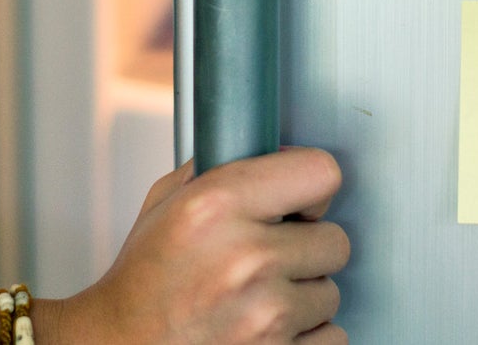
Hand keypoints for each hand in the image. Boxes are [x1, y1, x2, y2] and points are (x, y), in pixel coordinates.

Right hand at [41, 146, 349, 344]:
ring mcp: (265, 316)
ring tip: (261, 296)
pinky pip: (332, 339)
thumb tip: (268, 151)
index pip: (319, 173)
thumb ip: (218, 169)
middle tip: (274, 255)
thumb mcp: (165, 202)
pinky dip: (308, 337)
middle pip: (335, 240)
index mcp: (217, 205)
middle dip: (308, 247)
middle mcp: (246, 258)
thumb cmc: (142, 283)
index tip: (303, 200)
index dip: (312, 188)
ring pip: (330, 293)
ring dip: (305, 295)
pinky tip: (272, 329)